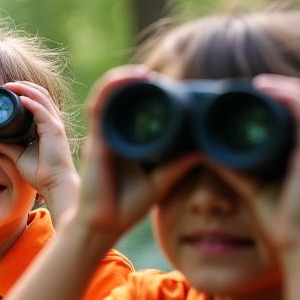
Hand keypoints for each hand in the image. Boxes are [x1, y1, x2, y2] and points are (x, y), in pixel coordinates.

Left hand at [0, 81, 78, 221]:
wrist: (55, 184)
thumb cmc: (42, 173)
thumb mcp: (19, 156)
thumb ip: (7, 146)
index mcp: (47, 126)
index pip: (39, 102)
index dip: (24, 93)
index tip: (7, 91)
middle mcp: (53, 122)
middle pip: (41, 95)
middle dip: (23, 86)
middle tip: (6, 85)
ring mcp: (55, 124)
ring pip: (42, 98)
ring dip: (25, 89)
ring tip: (9, 86)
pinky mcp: (54, 130)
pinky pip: (42, 111)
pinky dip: (31, 102)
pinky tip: (20, 98)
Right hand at [71, 66, 198, 240]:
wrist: (103, 225)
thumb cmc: (127, 207)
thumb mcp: (162, 180)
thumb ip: (179, 164)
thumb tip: (205, 148)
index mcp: (125, 142)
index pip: (131, 109)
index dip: (145, 92)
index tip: (167, 84)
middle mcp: (111, 134)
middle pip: (119, 98)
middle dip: (136, 82)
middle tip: (160, 77)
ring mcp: (101, 135)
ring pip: (108, 96)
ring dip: (123, 79)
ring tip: (146, 73)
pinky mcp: (94, 140)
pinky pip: (99, 106)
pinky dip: (111, 88)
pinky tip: (128, 78)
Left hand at [207, 74, 299, 258]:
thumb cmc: (284, 226)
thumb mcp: (255, 188)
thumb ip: (235, 169)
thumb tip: (205, 151)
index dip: (293, 97)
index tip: (262, 90)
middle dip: (291, 87)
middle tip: (257, 83)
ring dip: (289, 88)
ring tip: (259, 83)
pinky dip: (291, 99)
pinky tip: (269, 90)